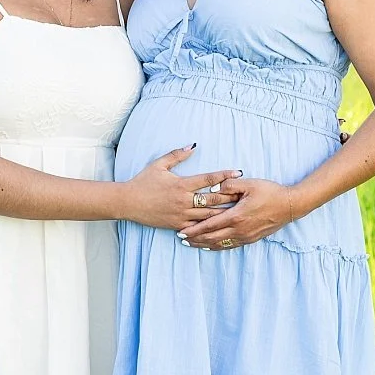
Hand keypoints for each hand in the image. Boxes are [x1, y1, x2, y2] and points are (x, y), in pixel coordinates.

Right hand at [119, 147, 239, 228]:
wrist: (128, 202)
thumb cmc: (143, 182)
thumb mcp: (159, 165)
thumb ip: (177, 155)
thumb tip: (193, 146)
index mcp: (182, 184)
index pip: (208, 178)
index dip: (224, 175)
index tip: (238, 172)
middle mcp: (184, 200)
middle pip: (213, 199)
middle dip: (230, 196)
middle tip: (246, 195)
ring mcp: (182, 215)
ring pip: (209, 216)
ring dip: (224, 214)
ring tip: (239, 212)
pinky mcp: (178, 226)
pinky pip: (197, 228)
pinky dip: (209, 228)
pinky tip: (222, 228)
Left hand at [179, 174, 301, 248]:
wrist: (290, 206)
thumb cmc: (270, 192)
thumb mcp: (249, 184)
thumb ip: (229, 185)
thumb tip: (212, 187)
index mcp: (236, 216)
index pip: (209, 225)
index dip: (193, 230)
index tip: (181, 231)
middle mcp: (239, 230)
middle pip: (211, 238)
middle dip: (195, 239)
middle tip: (181, 239)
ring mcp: (245, 236)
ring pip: (220, 244)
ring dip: (204, 244)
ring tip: (191, 244)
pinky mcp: (250, 239)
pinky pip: (230, 245)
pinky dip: (217, 247)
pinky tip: (210, 247)